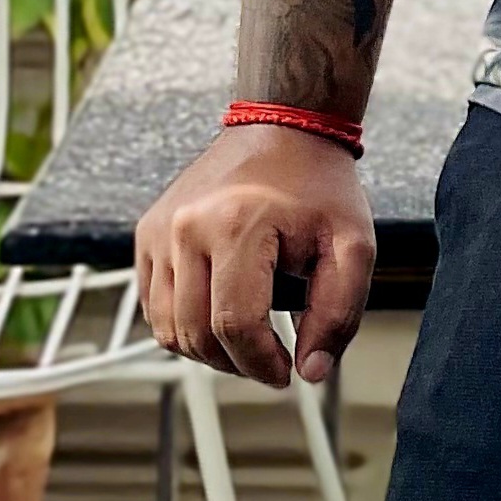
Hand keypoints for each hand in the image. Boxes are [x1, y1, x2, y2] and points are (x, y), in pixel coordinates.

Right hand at [137, 125, 374, 390]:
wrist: (283, 126)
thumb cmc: (319, 186)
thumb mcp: (353, 245)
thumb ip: (339, 313)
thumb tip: (310, 371)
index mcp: (237, 226)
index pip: (236, 326)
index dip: (262, 364)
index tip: (287, 373)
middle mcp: (187, 227)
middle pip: (198, 334)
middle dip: (238, 363)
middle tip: (271, 361)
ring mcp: (160, 229)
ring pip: (169, 328)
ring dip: (207, 351)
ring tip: (247, 341)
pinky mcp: (147, 232)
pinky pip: (154, 305)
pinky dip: (183, 326)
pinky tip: (219, 316)